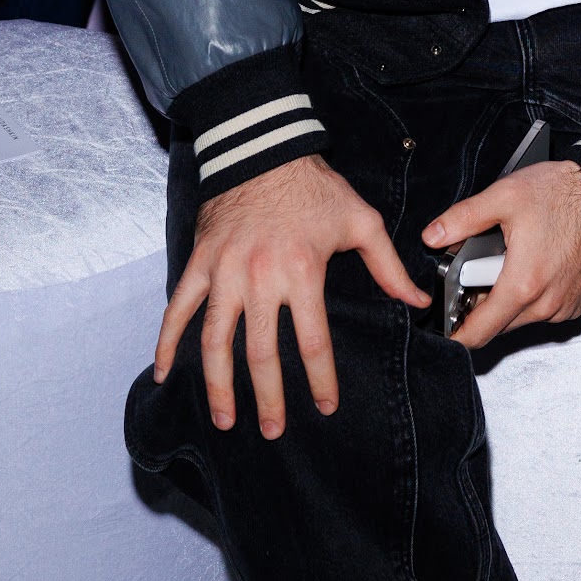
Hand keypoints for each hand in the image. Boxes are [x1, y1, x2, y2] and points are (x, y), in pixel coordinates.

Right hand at [154, 153, 429, 439]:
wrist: (264, 149)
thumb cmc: (315, 188)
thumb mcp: (360, 221)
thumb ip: (388, 266)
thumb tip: (418, 300)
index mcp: (302, 272)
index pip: (312, 342)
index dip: (320, 380)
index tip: (326, 407)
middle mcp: (260, 278)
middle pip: (261, 353)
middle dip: (268, 398)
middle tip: (273, 431)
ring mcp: (224, 273)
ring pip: (215, 341)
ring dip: (218, 384)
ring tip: (225, 419)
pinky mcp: (200, 263)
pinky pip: (178, 309)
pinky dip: (166, 342)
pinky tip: (162, 374)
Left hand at [421, 160, 580, 351]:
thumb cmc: (562, 193)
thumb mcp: (505, 196)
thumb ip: (463, 219)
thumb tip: (432, 236)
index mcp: (523, 283)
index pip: (479, 331)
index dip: (456, 332)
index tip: (446, 325)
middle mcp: (546, 304)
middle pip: (498, 324)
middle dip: (482, 304)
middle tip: (482, 268)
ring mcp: (563, 307)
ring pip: (520, 319)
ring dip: (508, 300)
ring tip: (511, 261)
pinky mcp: (576, 304)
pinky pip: (542, 312)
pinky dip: (532, 298)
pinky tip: (534, 266)